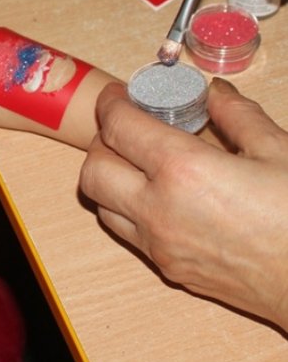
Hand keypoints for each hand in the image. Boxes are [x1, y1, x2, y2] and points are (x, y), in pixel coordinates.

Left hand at [79, 79, 287, 330]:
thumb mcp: (278, 151)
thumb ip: (238, 115)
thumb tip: (215, 92)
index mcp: (183, 170)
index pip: (118, 127)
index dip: (111, 104)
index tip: (118, 95)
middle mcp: (158, 209)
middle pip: (92, 169)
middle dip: (102, 142)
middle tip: (128, 129)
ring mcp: (159, 244)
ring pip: (101, 205)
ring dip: (110, 179)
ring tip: (140, 163)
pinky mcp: (169, 269)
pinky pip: (128, 234)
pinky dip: (129, 210)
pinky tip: (161, 198)